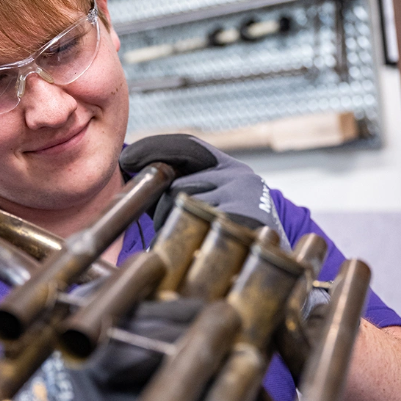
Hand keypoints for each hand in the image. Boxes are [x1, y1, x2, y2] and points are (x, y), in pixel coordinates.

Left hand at [120, 134, 288, 246]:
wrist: (273, 253)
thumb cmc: (228, 227)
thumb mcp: (207, 198)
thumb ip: (173, 184)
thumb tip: (129, 165)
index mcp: (228, 165)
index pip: (188, 146)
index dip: (155, 149)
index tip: (127, 158)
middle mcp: (239, 175)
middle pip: (179, 184)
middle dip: (163, 205)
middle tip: (168, 223)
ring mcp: (244, 198)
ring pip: (185, 205)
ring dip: (174, 225)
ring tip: (187, 238)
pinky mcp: (246, 222)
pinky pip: (200, 227)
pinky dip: (188, 240)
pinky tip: (194, 247)